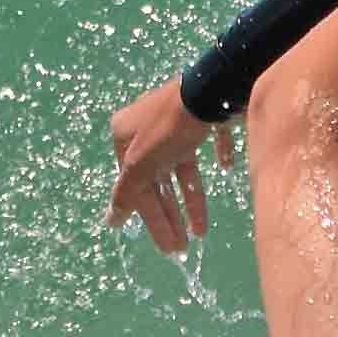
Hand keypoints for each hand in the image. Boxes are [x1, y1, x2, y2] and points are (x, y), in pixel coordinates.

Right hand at [105, 77, 237, 253]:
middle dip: (171, 215)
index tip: (165, 246)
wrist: (213, 89)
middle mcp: (148, 126)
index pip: (135, 186)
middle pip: (158, 181)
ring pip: (182, 169)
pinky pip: (210, 141)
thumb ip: (127, 192)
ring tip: (200, 232)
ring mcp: (177, 119)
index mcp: (126, 134)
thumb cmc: (170, 128)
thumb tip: (110, 219)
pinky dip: (217, 157)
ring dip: (191, 200)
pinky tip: (226, 169)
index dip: (150, 218)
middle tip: (182, 247)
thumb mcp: (141, 164)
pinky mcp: (205, 115)